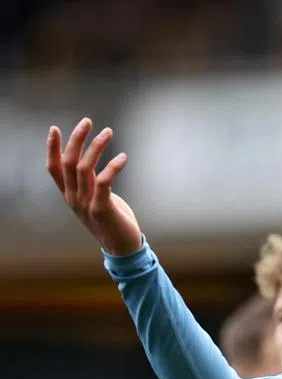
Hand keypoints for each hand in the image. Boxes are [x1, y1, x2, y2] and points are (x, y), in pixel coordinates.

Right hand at [46, 118, 142, 256]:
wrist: (123, 248)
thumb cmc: (113, 221)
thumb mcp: (97, 199)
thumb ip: (92, 184)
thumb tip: (94, 166)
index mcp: (70, 194)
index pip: (54, 168)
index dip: (52, 147)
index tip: (55, 128)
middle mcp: (73, 198)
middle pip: (68, 162)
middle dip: (76, 139)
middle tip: (88, 121)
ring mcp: (85, 204)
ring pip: (84, 168)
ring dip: (96, 147)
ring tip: (108, 132)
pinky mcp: (101, 209)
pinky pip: (104, 182)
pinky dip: (113, 166)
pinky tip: (123, 157)